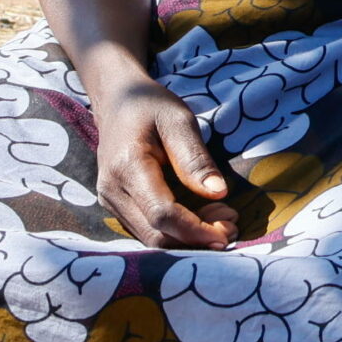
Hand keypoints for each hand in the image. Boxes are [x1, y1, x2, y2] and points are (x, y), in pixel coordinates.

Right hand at [95, 73, 236, 248]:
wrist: (116, 102)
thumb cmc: (151, 106)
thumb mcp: (180, 121)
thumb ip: (196, 158)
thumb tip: (218, 193)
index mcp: (127, 167)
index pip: (162, 214)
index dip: (196, 230)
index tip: (229, 231)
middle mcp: (112, 191)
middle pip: (156, 235)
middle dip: (197, 238)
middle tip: (232, 222)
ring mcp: (110, 201)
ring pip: (151, 239)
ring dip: (190, 238)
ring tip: (222, 217)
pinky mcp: (116, 206)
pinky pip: (147, 230)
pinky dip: (178, 232)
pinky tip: (203, 216)